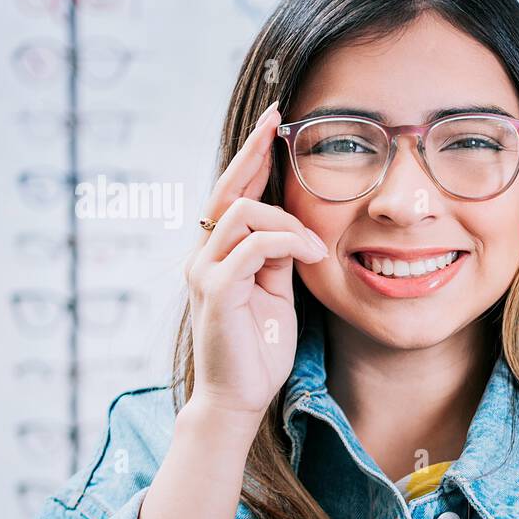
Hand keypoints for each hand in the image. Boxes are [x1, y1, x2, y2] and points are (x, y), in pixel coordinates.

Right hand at [182, 100, 330, 421]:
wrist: (239, 396)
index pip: (232, 193)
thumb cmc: (259, 347)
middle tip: (278, 122)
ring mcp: (205, 271)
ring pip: (243, 213)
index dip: (251, 156)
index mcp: (218, 253)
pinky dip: (287, 242)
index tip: (274, 125)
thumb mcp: (277, 290)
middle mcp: (204, 256)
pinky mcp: (216, 290)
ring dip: (287, 220)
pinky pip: (252, 246)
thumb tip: (295, 225)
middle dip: (253, 151)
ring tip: (314, 246)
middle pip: (226, 188)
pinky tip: (310, 254)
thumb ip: (279, 255)